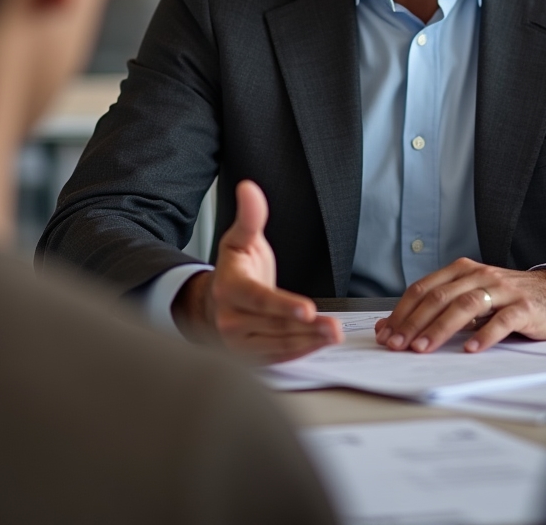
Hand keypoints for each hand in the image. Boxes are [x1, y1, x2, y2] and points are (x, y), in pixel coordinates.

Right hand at [172, 180, 342, 362]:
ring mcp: (238, 343)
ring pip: (278, 344)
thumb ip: (250, 216)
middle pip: (274, 325)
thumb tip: (249, 187)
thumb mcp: (239, 239)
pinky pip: (277, 357)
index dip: (283, 305)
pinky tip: (320, 344)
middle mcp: (230, 320)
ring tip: (334, 334)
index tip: (307, 309)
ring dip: (308, 342)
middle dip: (306, 328)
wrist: (210, 304)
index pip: (259, 299)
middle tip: (334, 327)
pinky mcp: (249, 357)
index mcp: (230, 288)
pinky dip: (300, 352)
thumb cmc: (234, 270)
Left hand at [374, 258, 545, 353]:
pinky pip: (502, 320)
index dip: (403, 311)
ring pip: (466, 305)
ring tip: (424, 348)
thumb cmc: (506, 299)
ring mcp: (502, 289)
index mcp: (462, 270)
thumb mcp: (471, 297)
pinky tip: (470, 349)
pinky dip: (484, 335)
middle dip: (415, 322)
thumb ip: (439, 309)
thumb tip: (395, 328)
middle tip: (398, 345)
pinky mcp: (524, 307)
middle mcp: (479, 275)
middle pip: (440, 297)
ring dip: (441, 328)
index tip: (386, 334)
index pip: (424, 288)